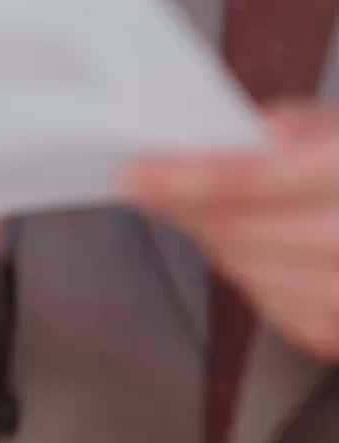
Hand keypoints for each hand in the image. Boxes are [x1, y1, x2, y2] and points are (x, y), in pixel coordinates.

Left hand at [124, 105, 338, 360]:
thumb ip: (303, 130)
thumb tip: (245, 138)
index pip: (265, 177)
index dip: (193, 177)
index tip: (139, 174)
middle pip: (253, 235)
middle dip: (195, 210)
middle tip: (154, 185)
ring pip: (259, 277)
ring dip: (220, 244)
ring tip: (201, 212)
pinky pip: (285, 312)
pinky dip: (257, 279)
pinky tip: (255, 250)